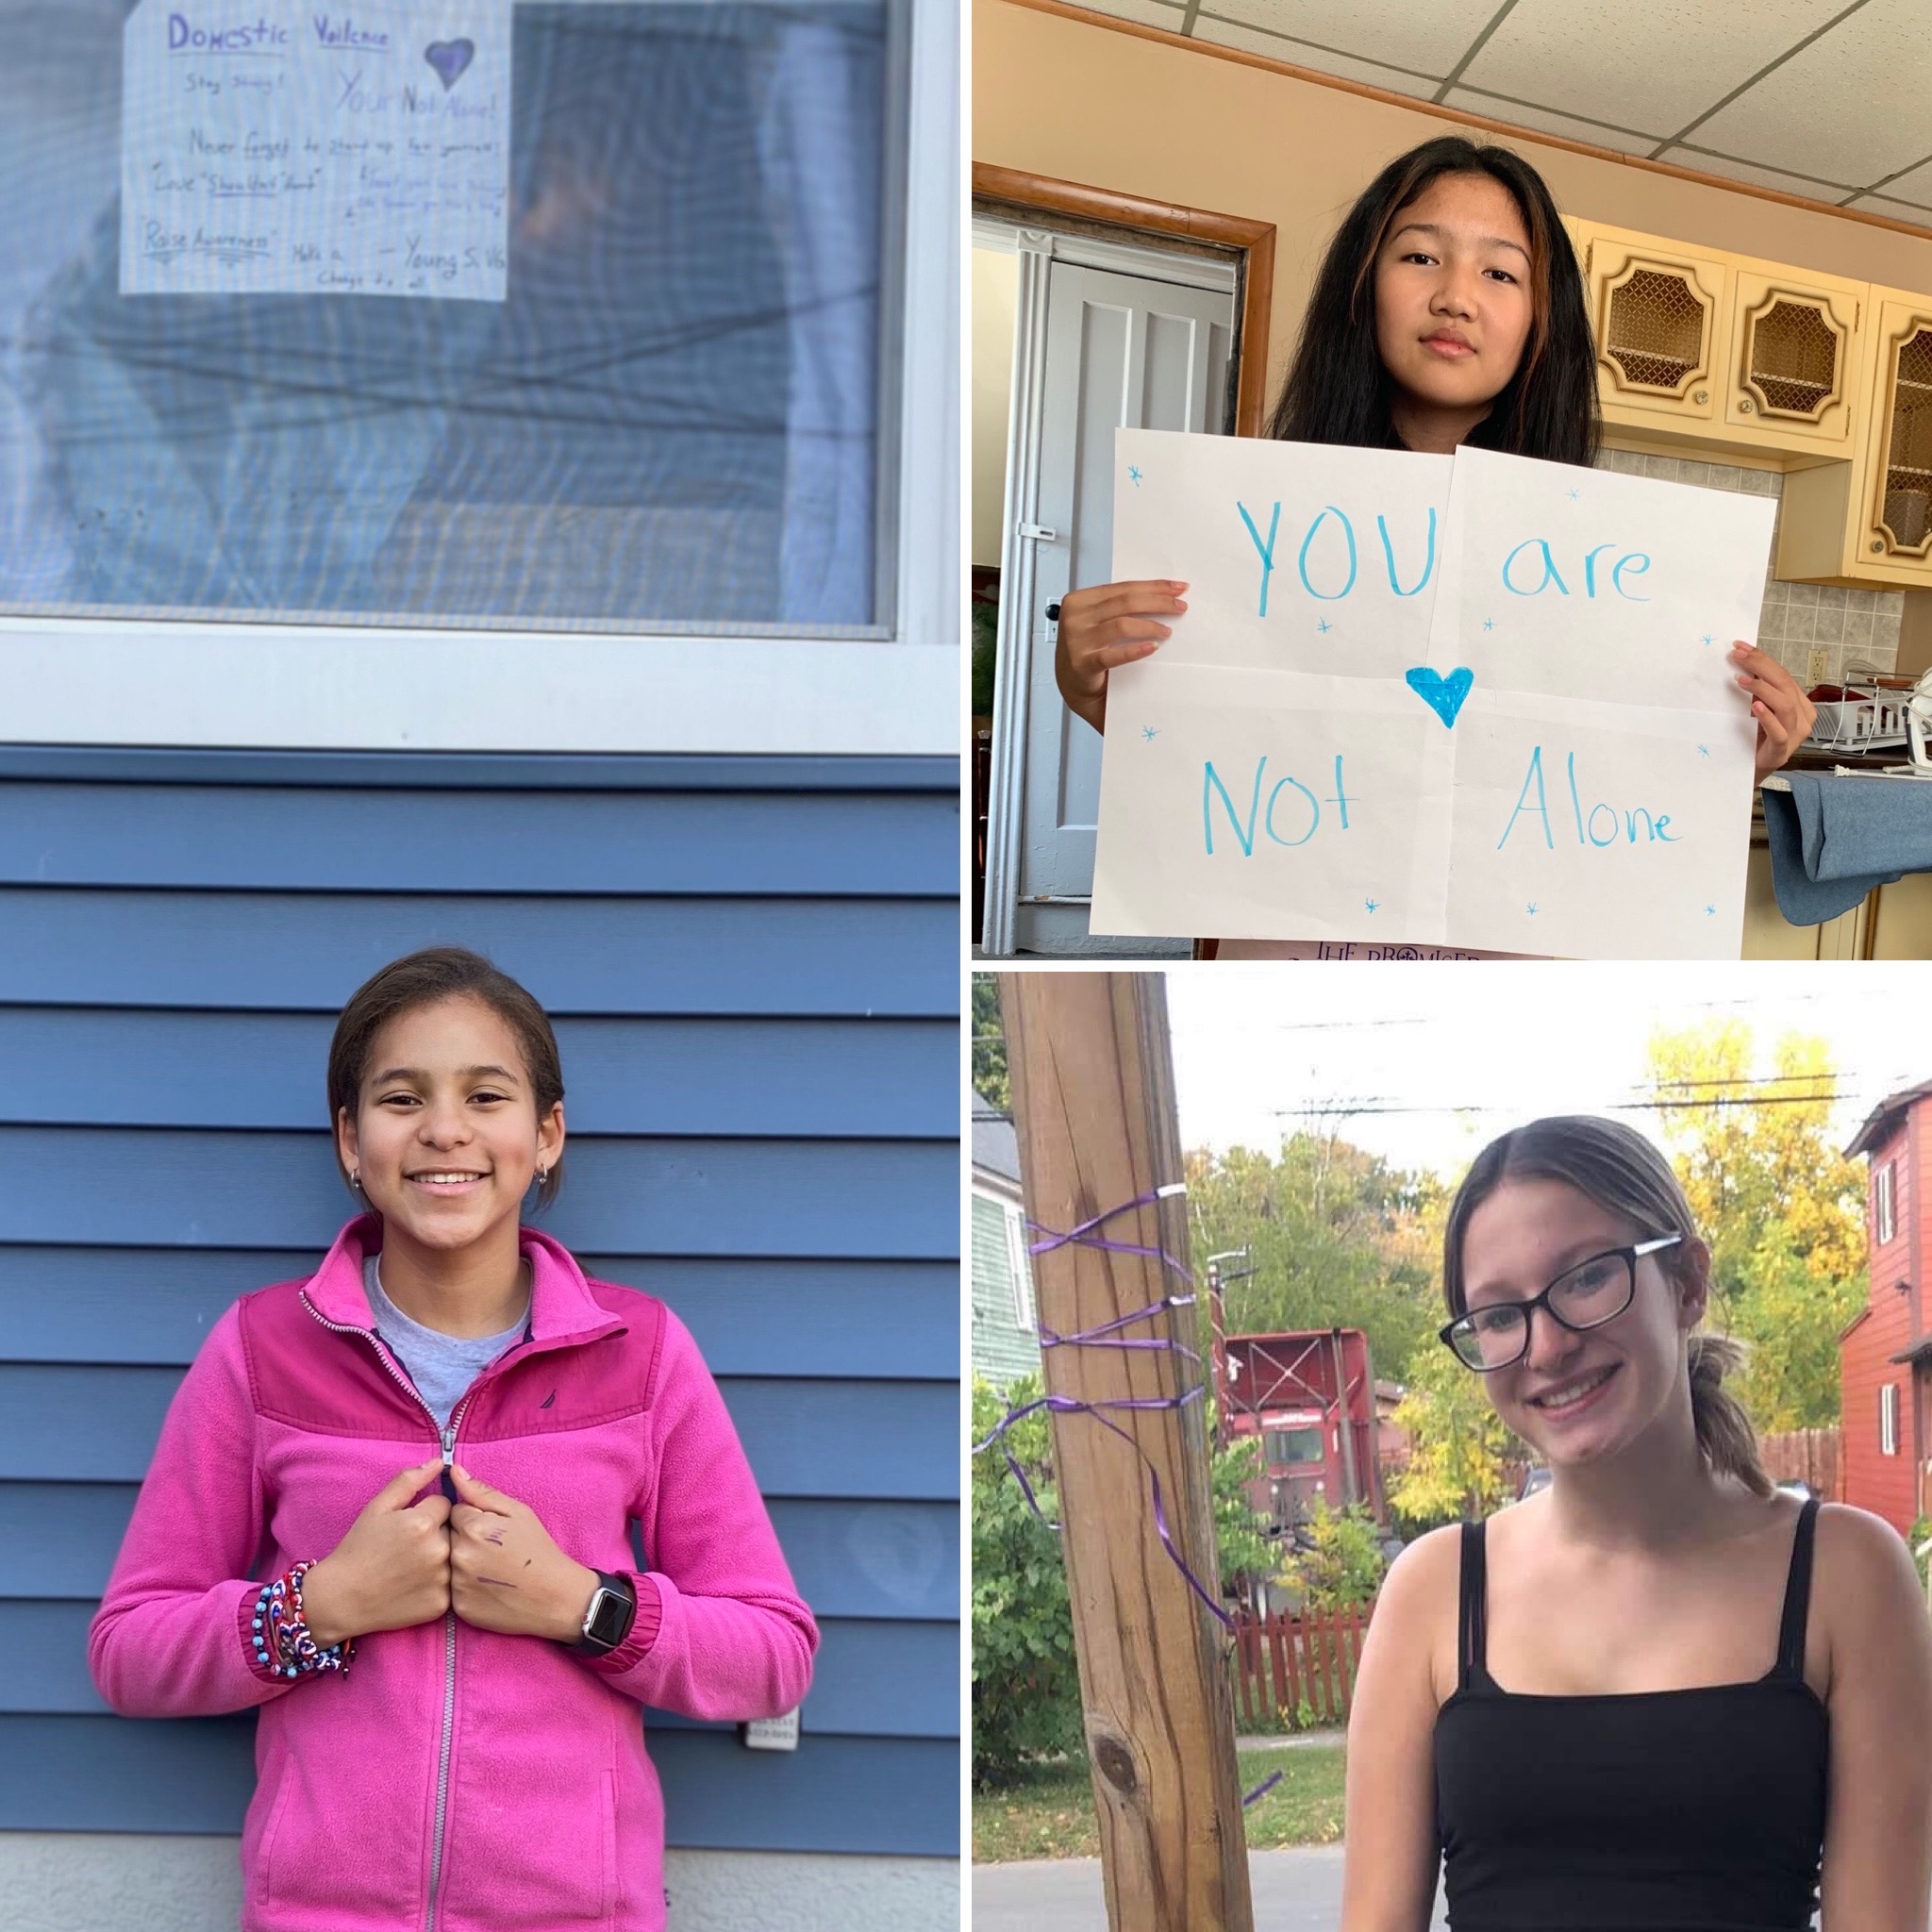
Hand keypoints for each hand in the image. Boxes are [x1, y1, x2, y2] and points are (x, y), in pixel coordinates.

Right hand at [301, 1455, 451, 1648]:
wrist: (341, 1599)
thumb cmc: (357, 1549)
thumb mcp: (378, 1507)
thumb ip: (409, 1480)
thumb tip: (439, 1462)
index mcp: (424, 1522)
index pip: (445, 1504)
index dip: (426, 1512)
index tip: (407, 1526)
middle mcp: (439, 1550)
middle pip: (453, 1530)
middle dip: (437, 1533)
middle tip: (409, 1548)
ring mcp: (442, 1580)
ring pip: (454, 1556)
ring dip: (441, 1557)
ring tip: (412, 1567)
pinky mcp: (442, 1604)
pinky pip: (451, 1584)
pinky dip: (438, 1583)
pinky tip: (414, 1586)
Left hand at [447, 1463, 598, 1643]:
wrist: (554, 1597)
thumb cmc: (538, 1550)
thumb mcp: (519, 1512)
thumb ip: (482, 1492)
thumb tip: (454, 1471)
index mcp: (474, 1528)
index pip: (455, 1511)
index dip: (474, 1518)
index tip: (491, 1530)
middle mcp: (459, 1556)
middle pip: (448, 1537)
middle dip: (465, 1539)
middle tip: (491, 1550)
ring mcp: (457, 1584)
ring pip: (447, 1563)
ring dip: (462, 1562)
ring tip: (490, 1568)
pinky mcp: (458, 1607)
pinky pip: (452, 1588)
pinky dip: (465, 1586)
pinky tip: (486, 1586)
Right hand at [1053, 579, 1187, 733]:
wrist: (1073, 687)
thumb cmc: (1088, 652)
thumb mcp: (1098, 622)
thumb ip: (1117, 608)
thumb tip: (1159, 596)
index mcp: (1079, 601)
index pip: (1122, 588)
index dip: (1153, 587)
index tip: (1176, 588)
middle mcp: (1075, 618)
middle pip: (1125, 602)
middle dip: (1158, 602)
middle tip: (1179, 607)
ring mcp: (1077, 641)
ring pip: (1122, 625)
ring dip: (1150, 626)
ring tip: (1167, 631)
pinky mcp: (1083, 664)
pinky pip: (1113, 655)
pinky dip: (1136, 650)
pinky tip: (1152, 647)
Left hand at [1732, 641, 1815, 780]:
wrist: (1749, 770)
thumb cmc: (1754, 738)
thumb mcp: (1756, 710)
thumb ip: (1756, 691)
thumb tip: (1741, 662)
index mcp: (1799, 703)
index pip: (1782, 675)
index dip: (1762, 659)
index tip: (1740, 646)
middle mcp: (1802, 717)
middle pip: (1785, 685)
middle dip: (1761, 667)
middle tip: (1738, 656)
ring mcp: (1795, 735)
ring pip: (1785, 705)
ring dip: (1763, 689)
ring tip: (1742, 680)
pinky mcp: (1782, 751)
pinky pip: (1780, 732)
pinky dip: (1768, 717)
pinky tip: (1755, 707)